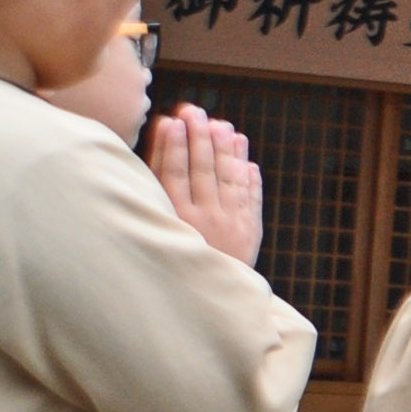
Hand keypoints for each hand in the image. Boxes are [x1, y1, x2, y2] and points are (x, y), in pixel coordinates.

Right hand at [147, 107, 263, 265]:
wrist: (207, 300)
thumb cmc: (173, 259)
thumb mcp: (159, 230)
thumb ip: (160, 194)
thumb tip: (163, 154)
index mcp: (175, 220)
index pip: (172, 175)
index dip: (172, 147)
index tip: (170, 122)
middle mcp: (204, 220)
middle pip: (201, 170)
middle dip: (198, 138)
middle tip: (193, 111)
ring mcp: (230, 224)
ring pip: (228, 178)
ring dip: (226, 149)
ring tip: (221, 125)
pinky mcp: (250, 231)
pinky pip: (251, 197)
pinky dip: (249, 176)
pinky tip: (245, 156)